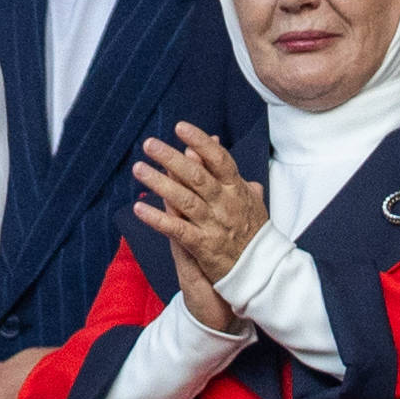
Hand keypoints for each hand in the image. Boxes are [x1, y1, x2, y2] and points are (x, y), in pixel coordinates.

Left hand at [133, 123, 268, 287]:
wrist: (261, 271)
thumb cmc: (253, 232)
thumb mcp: (249, 199)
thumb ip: (228, 170)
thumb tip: (217, 144)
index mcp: (237, 190)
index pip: (219, 159)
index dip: (200, 142)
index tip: (181, 127)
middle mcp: (226, 204)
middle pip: (197, 175)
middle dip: (172, 157)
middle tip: (150, 144)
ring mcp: (214, 225)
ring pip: (184, 199)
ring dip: (159, 183)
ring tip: (139, 169)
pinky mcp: (203, 246)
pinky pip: (176, 229)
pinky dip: (157, 218)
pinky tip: (139, 208)